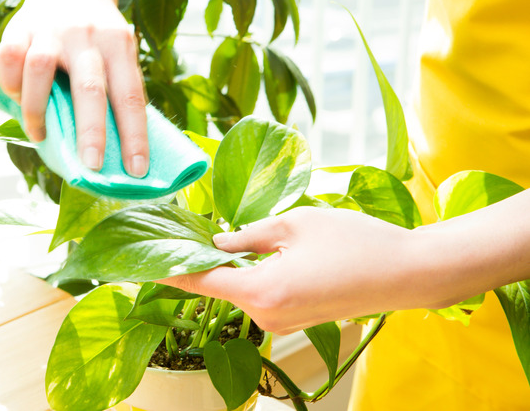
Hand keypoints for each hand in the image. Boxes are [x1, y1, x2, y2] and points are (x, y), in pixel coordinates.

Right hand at [0, 0, 148, 176]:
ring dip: (38, 110)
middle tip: (92, 166)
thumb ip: (119, 91)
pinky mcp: (20, 27)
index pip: (130, 96)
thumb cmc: (100, 37)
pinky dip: (10, 84)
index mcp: (119, 45)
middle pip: (89, 88)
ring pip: (40, 69)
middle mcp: (86, 36)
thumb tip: (122, 150)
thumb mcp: (120, 53)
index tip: (136, 170)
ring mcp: (50, 30)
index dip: (134, 135)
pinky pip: (9, 58)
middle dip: (91, 132)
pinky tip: (18, 99)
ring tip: (40, 136)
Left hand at [159, 207, 445, 334]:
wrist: (407, 273)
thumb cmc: (355, 242)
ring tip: (220, 234)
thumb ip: (248, 234)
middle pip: (218, 286)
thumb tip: (217, 241)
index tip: (139, 262)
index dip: (168, 269)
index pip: (199, 282)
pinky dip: (250, 277)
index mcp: (261, 291)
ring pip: (239, 290)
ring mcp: (281, 323)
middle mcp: (266, 315)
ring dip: (229, 267)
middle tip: (184, 228)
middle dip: (202, 260)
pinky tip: (254, 253)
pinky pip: (260, 296)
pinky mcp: (295, 321)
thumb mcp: (295, 224)